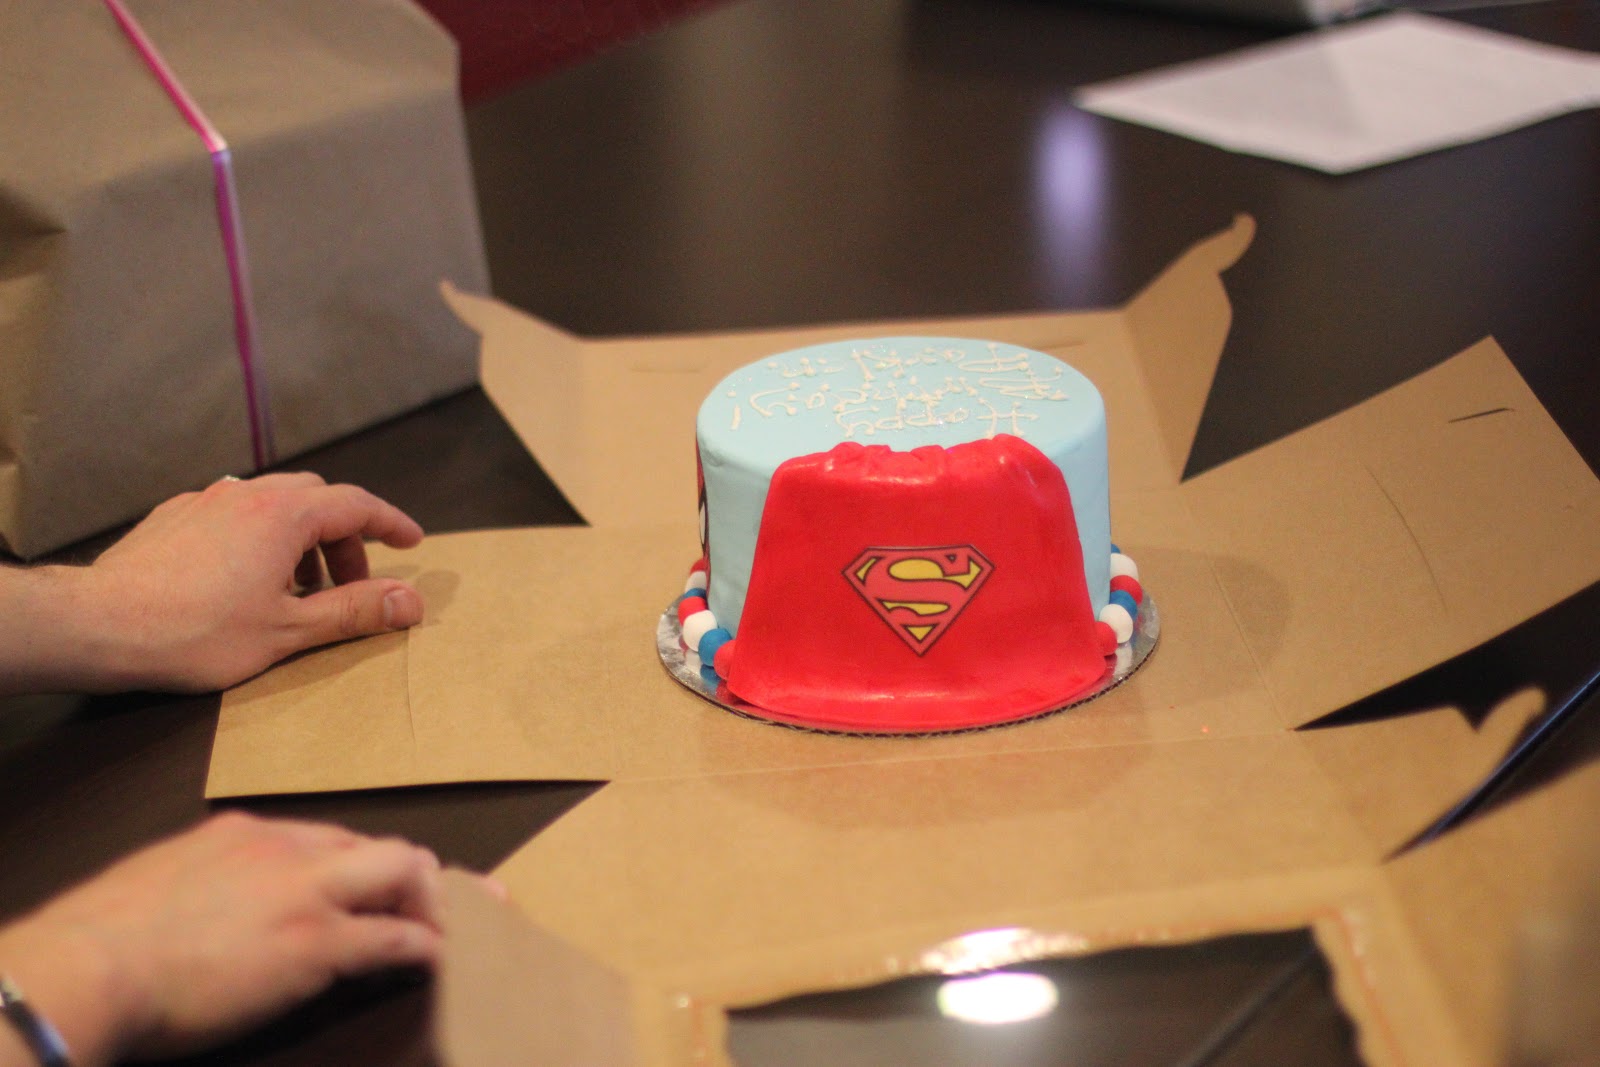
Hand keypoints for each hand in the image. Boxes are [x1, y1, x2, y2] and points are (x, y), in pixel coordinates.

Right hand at [0, 812, 442, 1066]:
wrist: (90, 965)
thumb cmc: (103, 940)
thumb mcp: (161, 882)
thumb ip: (203, 882)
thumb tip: (213, 906)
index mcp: (245, 833)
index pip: (329, 840)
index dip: (360, 867)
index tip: (375, 888)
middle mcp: (286, 848)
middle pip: (380, 847)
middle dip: (416, 877)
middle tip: (437, 907)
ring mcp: (308, 891)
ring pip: (405, 873)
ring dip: (433, 905)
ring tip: (448, 934)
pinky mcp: (320, 942)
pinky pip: (397, 938)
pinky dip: (427, 948)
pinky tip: (440, 962)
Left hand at [19, 472, 425, 692]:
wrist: (98, 625)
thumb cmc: (194, 633)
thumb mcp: (288, 631)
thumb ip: (354, 612)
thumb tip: (411, 601)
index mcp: (284, 515)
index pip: (356, 504)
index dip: (391, 522)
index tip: (412, 542)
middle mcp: (247, 494)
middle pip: (316, 499)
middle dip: (343, 537)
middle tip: (350, 584)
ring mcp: (204, 501)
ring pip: (272, 503)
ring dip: (300, 539)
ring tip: (296, 589)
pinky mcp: (172, 518)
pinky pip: (232, 513)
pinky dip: (258, 537)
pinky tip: (244, 579)